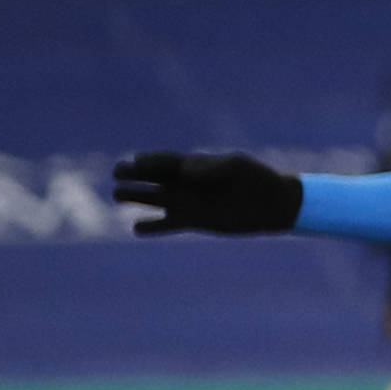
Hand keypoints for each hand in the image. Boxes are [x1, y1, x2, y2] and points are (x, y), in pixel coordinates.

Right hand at [113, 151, 302, 235]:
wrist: (273, 204)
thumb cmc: (257, 178)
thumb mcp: (238, 166)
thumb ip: (212, 166)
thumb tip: (186, 172)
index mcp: (193, 164)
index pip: (163, 161)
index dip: (148, 161)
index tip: (136, 162)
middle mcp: (184, 183)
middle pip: (150, 177)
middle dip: (133, 175)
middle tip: (118, 174)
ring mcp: (187, 202)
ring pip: (152, 199)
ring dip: (134, 197)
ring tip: (117, 196)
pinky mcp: (193, 221)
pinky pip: (166, 224)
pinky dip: (152, 227)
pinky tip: (136, 228)